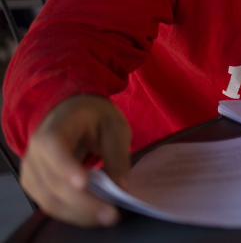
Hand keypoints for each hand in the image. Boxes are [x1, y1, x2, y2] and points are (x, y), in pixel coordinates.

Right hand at [20, 95, 130, 226]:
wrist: (70, 115)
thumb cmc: (94, 118)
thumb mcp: (114, 127)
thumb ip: (116, 155)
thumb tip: (119, 187)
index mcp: (53, 129)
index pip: (52, 148)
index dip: (65, 167)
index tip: (83, 183)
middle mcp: (34, 153)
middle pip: (53, 183)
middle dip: (83, 202)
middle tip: (111, 213)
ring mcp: (31, 173)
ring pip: (50, 201)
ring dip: (80, 213)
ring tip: (107, 215)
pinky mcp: (35, 187)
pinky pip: (51, 205)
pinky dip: (73, 213)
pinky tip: (94, 212)